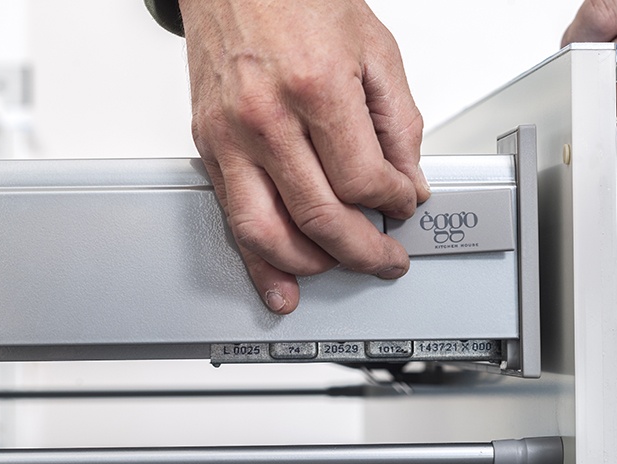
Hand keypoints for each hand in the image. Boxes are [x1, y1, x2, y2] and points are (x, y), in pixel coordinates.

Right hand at [178, 0, 429, 313]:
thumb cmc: (298, 0)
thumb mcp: (374, 49)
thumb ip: (398, 122)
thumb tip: (407, 180)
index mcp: (317, 88)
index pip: (363, 180)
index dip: (395, 203)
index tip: (404, 205)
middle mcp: (267, 118)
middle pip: (320, 217)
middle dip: (363, 252)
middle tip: (385, 260)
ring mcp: (231, 137)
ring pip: (268, 232)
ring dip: (310, 266)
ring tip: (338, 270)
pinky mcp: (209, 147)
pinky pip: (232, 217)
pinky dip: (256, 261)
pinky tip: (277, 282)